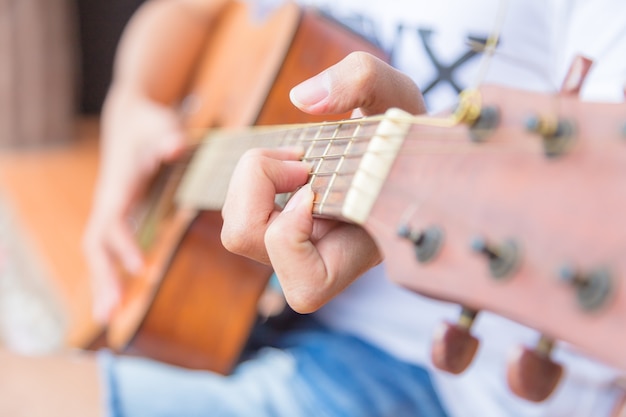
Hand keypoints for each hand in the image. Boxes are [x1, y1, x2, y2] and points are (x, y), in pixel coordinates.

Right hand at [82, 86, 185, 321]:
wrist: (129, 120)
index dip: (124, 244)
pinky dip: (110, 273)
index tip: (138, 268)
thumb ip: (167, 136)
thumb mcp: (159, 124)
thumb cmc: (147, 124)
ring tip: (108, 317)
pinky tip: (119, 296)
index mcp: (118, 186)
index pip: (114, 221)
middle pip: (97, 245)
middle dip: (103, 277)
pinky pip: (108, 249)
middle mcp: (109, 202)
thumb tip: (174, 146)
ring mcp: (110, 211)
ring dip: (103, 282)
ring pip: (99, 252)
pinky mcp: (117, 216)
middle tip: (109, 314)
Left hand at [221, 52, 424, 312]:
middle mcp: (324, 256)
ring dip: (250, 182)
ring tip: (293, 160)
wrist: (401, 152)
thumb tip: (303, 98)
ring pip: (237, 230)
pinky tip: (285, 165)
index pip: (307, 286)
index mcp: (360, 250)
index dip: (290, 239)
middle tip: (297, 162)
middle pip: (251, 246)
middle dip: (255, 189)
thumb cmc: (405, 132)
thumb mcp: (399, 96)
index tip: (311, 188)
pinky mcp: (281, 226)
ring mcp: (299, 244)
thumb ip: (362, 79)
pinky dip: (251, 180)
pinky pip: (242, 212)